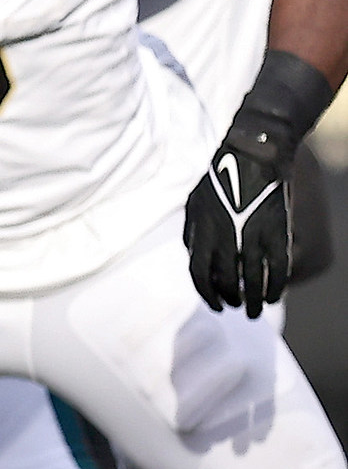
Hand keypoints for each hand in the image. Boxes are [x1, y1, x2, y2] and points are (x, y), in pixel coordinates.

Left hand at [186, 121, 294, 316]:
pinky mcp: (277, 231)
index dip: (207, 294)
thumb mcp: (193, 206)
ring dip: (254, 301)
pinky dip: (276, 286)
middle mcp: (225, 239)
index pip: (199, 274)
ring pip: (253, 280)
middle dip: (231, 299)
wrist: (252, 156)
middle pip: (226, 281)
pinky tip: (275, 296)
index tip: (216, 305)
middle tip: (237, 307)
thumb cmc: (220, 180)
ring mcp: (252, 236)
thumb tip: (192, 256)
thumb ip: (191, 233)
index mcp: (202, 233)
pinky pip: (277, 267)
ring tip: (255, 312)